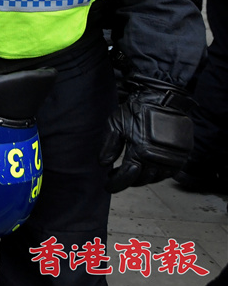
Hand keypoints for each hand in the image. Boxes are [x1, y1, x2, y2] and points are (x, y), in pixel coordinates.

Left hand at [99, 76, 192, 192]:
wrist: (163, 99)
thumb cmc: (137, 110)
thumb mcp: (116, 124)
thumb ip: (109, 146)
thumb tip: (103, 164)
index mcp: (140, 152)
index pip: (126, 177)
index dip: (115, 184)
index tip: (107, 186)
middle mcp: (158, 159)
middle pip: (140, 180)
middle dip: (127, 180)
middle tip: (117, 176)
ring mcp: (172, 159)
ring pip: (155, 178)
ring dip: (141, 178)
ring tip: (130, 172)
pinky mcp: (182, 157)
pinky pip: (168, 173)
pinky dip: (156, 174)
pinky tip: (146, 168)